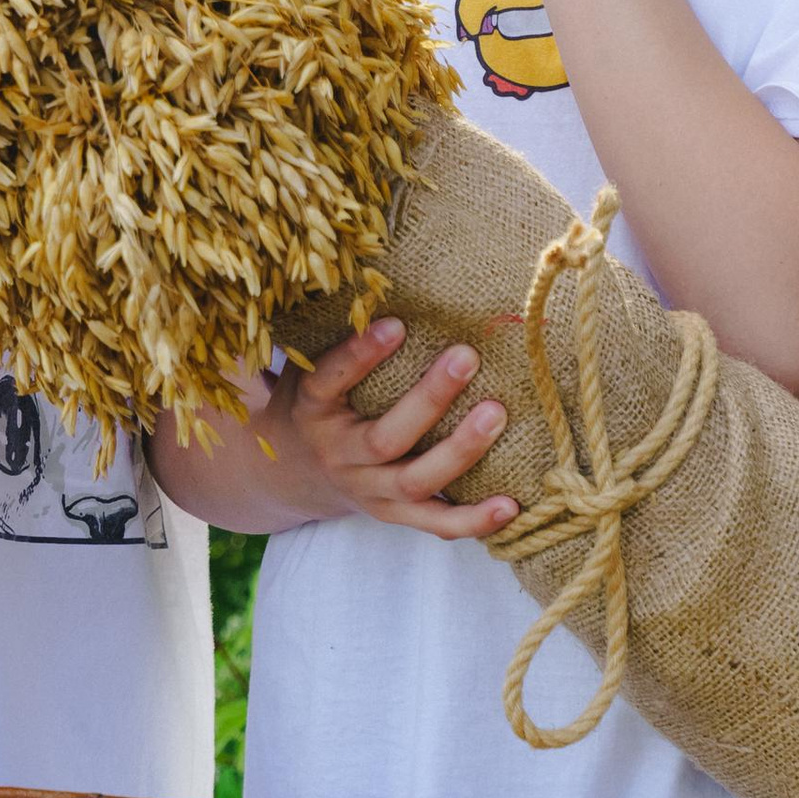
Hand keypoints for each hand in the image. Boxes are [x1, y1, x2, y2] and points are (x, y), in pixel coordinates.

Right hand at [277, 318, 516, 538]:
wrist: (288, 473)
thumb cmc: (314, 402)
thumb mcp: (305, 365)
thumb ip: (335, 333)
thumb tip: (377, 274)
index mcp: (311, 408)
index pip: (330, 380)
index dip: (360, 355)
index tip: (398, 323)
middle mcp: (338, 454)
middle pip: (385, 438)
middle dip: (430, 399)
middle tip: (468, 356)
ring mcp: (367, 491)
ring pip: (415, 480)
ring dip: (461, 451)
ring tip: (497, 414)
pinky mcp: (392, 514)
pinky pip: (434, 524)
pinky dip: (472, 520)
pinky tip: (509, 506)